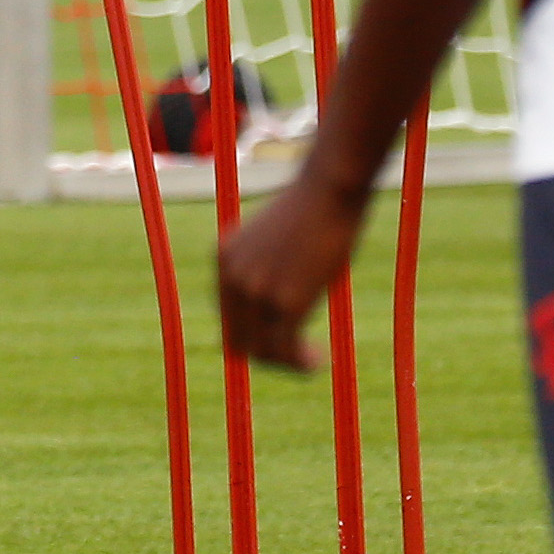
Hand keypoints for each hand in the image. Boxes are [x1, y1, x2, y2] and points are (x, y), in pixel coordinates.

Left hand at [217, 165, 366, 373]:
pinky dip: (299, 364)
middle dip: (267, 353)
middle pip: (238, 339)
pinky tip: (318, 360)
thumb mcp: (276, 236)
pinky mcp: (284, 301)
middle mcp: (232, 277)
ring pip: (261, 351)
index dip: (255, 332)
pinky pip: (284, 349)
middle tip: (297, 353)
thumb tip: (280, 299)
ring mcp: (256, 291)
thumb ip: (269, 265)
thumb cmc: (314, 207)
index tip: (283, 336)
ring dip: (285, 363)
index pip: (228, 315)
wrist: (329, 189)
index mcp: (224, 258)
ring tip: (309, 360)